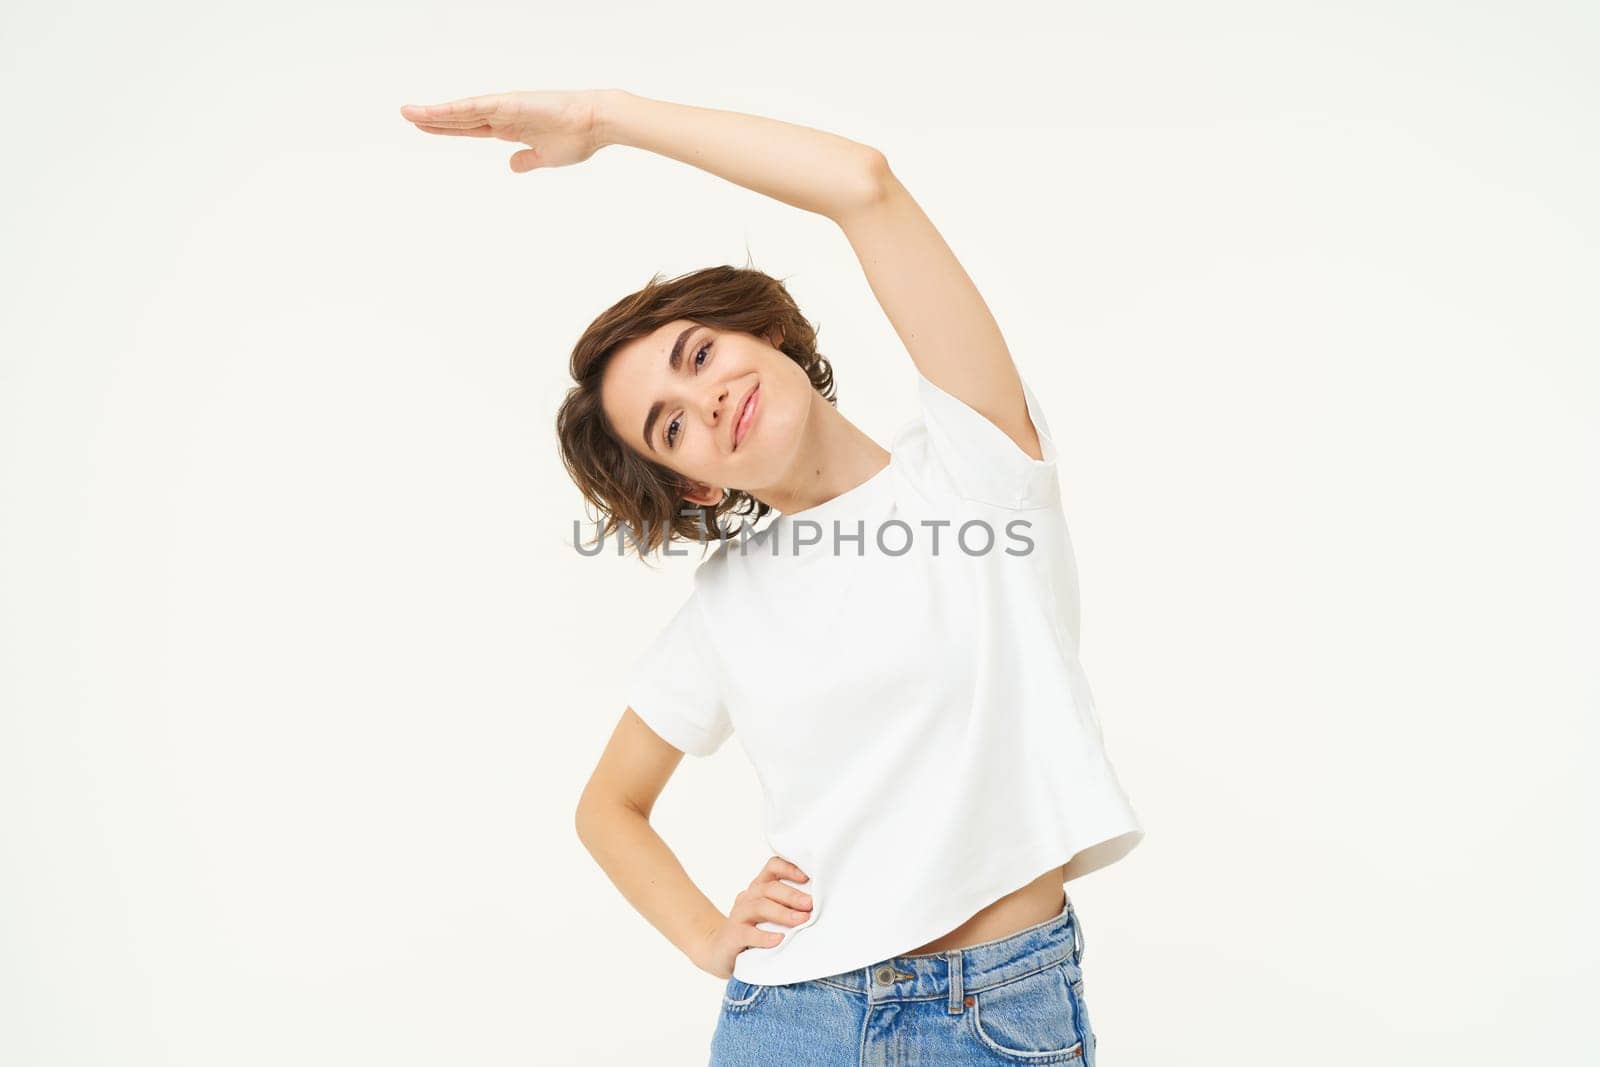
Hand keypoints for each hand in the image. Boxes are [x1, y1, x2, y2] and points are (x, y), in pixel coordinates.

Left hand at [399, 89, 605, 171]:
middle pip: (459, 118)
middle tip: (407, 115)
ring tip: (409, 112)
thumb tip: (512, 166)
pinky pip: (476, 107)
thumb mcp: (545, 156)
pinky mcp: (509, 104)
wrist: (597, 123)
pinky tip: (434, 112)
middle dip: (433, 119)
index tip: (425, 128)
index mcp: (509, 128)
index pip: (469, 128)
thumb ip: (527, 160)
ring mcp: (504, 108)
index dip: (446, 128)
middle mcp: (502, 115)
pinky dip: (454, 110)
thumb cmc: (578, 137)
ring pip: (462, 111)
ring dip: (435, 112)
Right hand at [693, 856, 813, 978]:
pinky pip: (748, 933)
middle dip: (792, 895)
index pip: (772, 867)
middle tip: (811, 904)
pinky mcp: (732, 936)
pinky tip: (779, 940)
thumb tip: (821, 907)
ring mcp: (738, 915)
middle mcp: (748, 897)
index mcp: (759, 888)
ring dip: (783, 913)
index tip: (808, 877)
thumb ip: (789, 907)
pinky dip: (764, 936)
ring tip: (801, 920)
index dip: (789, 868)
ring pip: (760, 906)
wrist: (719, 952)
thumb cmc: (754, 931)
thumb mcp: (771, 915)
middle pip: (769, 887)